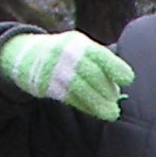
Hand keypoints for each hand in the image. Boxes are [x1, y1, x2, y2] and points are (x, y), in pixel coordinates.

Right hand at [0, 30, 133, 119]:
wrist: (28, 55)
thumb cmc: (67, 53)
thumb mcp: (81, 47)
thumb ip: (100, 61)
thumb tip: (122, 84)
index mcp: (80, 43)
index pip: (101, 55)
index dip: (116, 68)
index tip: (128, 80)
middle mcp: (67, 55)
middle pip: (92, 75)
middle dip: (107, 90)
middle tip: (116, 102)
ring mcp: (56, 71)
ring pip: (81, 89)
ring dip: (98, 103)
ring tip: (111, 113)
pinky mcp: (48, 86)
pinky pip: (70, 98)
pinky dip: (86, 106)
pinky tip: (95, 111)